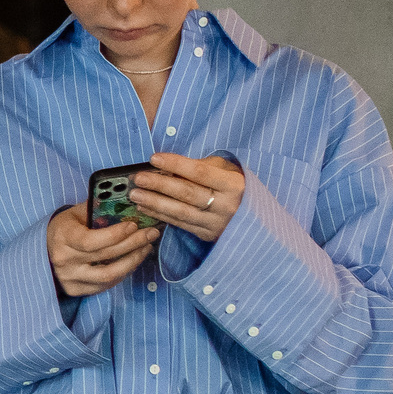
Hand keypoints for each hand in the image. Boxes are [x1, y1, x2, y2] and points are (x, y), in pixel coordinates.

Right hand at [47, 204, 160, 297]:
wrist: (44, 250)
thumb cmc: (65, 228)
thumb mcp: (75, 213)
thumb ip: (97, 209)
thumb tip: (127, 203)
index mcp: (63, 237)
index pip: (90, 241)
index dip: (114, 235)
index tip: (133, 225)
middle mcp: (64, 260)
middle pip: (105, 255)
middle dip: (133, 243)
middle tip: (150, 233)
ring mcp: (70, 277)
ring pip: (109, 275)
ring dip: (133, 261)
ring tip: (146, 248)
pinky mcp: (76, 289)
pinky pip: (106, 284)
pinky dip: (123, 272)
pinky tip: (132, 260)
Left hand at [128, 153, 246, 242]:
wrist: (257, 219)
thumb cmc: (236, 187)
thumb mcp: (228, 170)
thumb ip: (203, 166)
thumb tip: (171, 166)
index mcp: (233, 185)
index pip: (200, 173)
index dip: (176, 164)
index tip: (154, 158)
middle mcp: (226, 205)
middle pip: (187, 193)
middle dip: (160, 185)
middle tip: (138, 178)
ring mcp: (216, 223)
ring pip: (181, 212)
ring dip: (154, 203)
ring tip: (135, 194)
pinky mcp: (208, 235)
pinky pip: (180, 224)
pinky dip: (160, 215)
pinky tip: (144, 208)